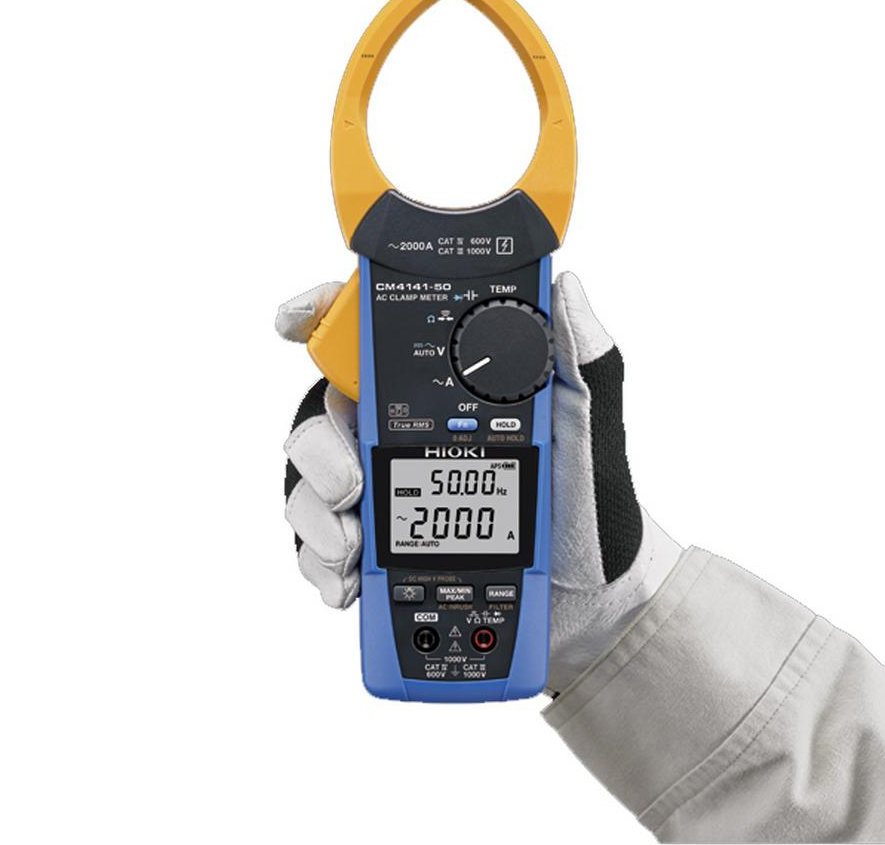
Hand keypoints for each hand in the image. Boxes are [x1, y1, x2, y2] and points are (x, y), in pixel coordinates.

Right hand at [276, 273, 682, 691]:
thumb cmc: (590, 502)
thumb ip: (575, 361)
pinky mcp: (380, 552)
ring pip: (311, 485)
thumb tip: (565, 289)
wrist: (591, 595)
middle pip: (324, 417)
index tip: (292, 321)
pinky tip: (350, 581)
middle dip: (322, 447)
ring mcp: (386, 495)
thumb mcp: (585, 426)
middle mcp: (403, 435)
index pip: (370, 340)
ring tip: (353, 548)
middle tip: (352, 484)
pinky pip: (320, 552)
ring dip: (317, 514)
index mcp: (444, 393)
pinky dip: (323, 567)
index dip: (321, 314)